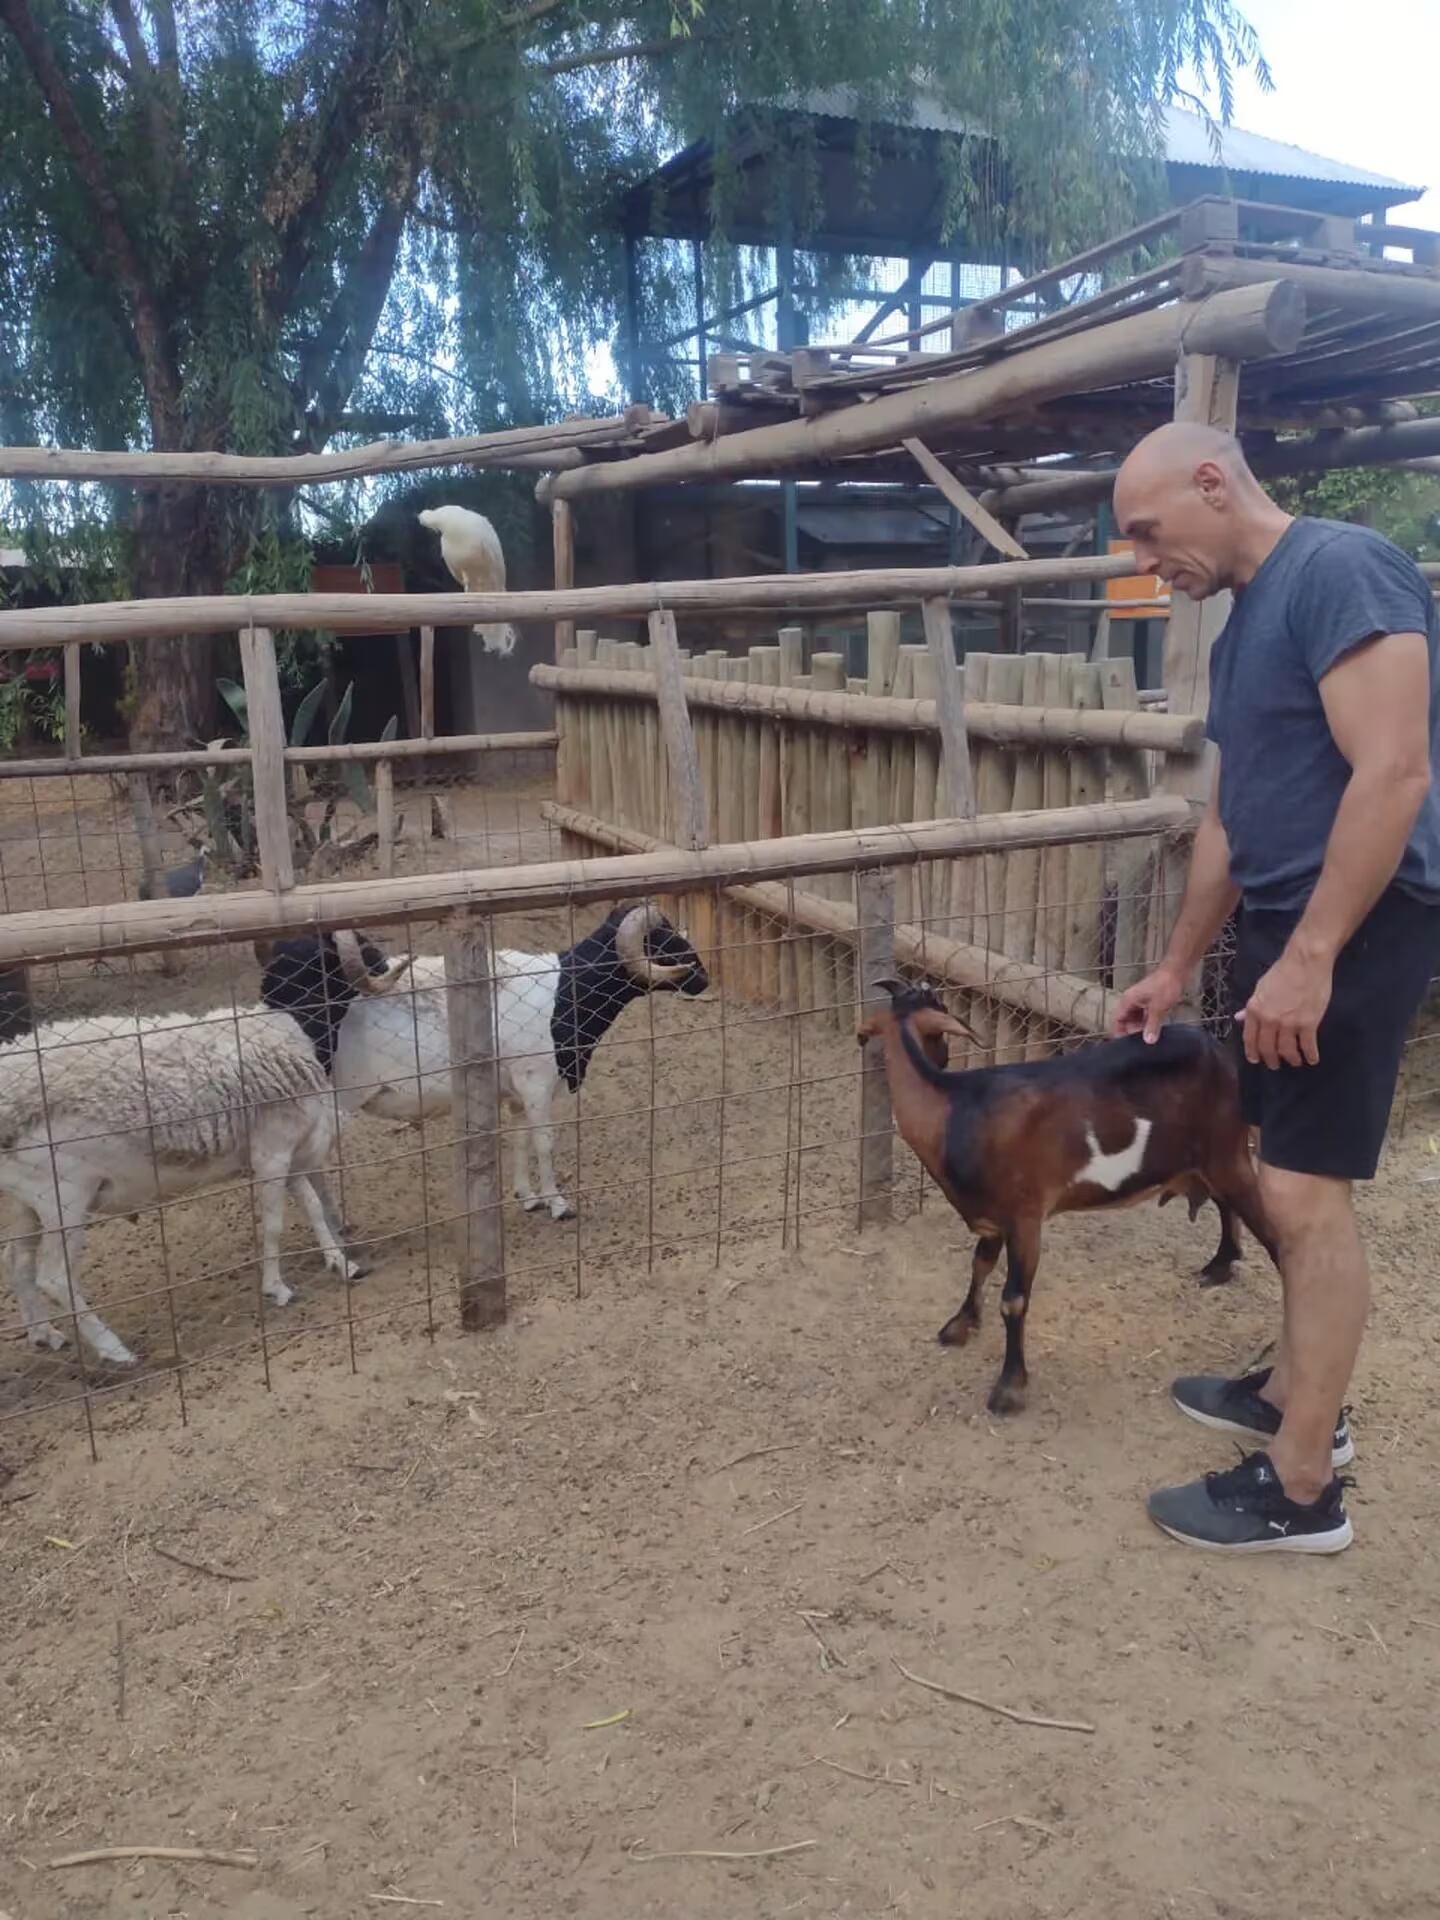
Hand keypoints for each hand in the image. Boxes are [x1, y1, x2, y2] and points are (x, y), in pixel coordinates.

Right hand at [1111, 960, 1184, 1042]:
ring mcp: (1140, 1000)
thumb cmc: (1165, 984)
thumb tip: (1148, 1041)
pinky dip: (1147, 1022)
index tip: (1125, 1044)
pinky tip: (1154, 1028)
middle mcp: (1131, 1000)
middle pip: (1125, 1020)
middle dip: (1132, 1031)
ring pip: (1135, 1018)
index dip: (1119, 1032)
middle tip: (1141, 1042)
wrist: (1177, 972)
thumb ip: (1152, 1025)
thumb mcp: (1158, 1008)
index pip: (1117, 1019)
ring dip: (1140, 1027)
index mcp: (1128, 1000)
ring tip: (1148, 1036)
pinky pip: (1143, 1015)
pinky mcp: (1148, 1001)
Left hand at [1237, 946, 1331, 1068]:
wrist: (1306, 962)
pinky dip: (1310, 1055)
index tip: (1256, 1060)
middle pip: (1268, 1048)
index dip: (1253, 1052)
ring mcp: (1289, 1023)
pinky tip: (1312, 1059)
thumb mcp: (1260, 988)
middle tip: (1275, 1065)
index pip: (1249, 1038)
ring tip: (1294, 1062)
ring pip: (1287, 1050)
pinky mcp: (1309, 1023)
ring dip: (1291, 1059)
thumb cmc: (1283, 971)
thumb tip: (1239, 1018)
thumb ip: (1251, 1006)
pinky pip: (1308, 1046)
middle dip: (1271, 1060)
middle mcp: (1269, 1020)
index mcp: (1255, 1010)